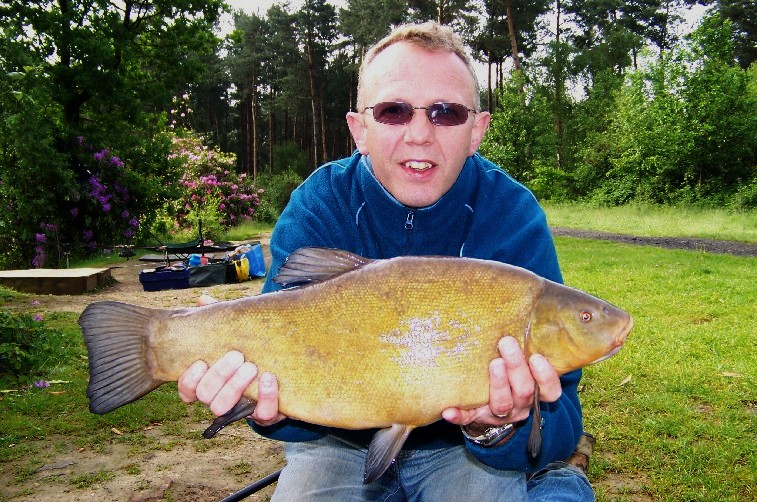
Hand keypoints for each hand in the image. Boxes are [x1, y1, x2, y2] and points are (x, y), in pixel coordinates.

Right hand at [179, 294, 285, 425]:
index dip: (188, 380)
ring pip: (224, 407)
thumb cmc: (251, 352)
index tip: (200, 362)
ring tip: (251, 367)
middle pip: (206, 395)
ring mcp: (241, 409)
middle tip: (236, 355)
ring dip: (235, 387)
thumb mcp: (235, 336)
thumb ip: (219, 320)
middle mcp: (220, 399)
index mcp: (210, 382)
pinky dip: (266, 398)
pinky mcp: (265, 414)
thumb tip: (203, 300)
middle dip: (218, 375)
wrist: (286, 376)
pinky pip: (263, 414)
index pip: (187, 389)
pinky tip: (269, 379)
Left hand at [441, 336, 561, 427]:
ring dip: (499, 383)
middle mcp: (521, 405)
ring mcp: (500, 414)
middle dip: (516, 367)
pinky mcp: (477, 418)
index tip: (536, 356)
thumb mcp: (523, 362)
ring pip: (502, 404)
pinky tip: (448, 410)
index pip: (550, 390)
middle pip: (524, 391)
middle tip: (506, 343)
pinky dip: (460, 415)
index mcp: (535, 392)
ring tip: (493, 364)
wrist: (490, 409)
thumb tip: (521, 298)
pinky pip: (468, 419)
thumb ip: (526, 342)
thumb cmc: (510, 374)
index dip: (545, 375)